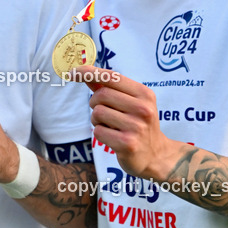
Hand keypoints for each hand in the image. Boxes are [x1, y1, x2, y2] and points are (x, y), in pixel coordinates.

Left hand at [73, 65, 183, 180]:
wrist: (155, 155)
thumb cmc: (138, 124)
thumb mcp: (130, 102)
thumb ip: (108, 87)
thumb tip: (83, 72)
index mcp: (144, 94)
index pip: (112, 77)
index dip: (90, 73)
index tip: (73, 72)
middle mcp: (143, 109)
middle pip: (101, 95)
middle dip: (95, 103)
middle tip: (104, 113)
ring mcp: (136, 127)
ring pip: (97, 113)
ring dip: (97, 120)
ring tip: (111, 126)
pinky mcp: (127, 144)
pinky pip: (98, 131)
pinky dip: (100, 134)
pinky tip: (113, 137)